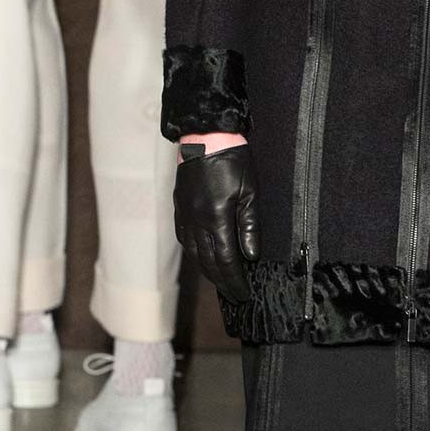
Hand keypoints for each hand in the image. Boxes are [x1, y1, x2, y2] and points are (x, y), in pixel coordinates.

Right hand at [174, 142, 259, 302]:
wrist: (206, 137)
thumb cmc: (234, 161)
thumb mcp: (250, 192)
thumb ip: (249, 226)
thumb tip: (250, 256)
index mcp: (216, 218)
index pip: (225, 260)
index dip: (234, 280)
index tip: (243, 293)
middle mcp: (196, 221)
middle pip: (207, 261)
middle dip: (221, 281)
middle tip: (233, 294)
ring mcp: (185, 215)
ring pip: (193, 253)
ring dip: (207, 270)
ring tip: (220, 281)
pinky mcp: (179, 207)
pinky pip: (185, 238)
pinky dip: (195, 253)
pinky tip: (203, 258)